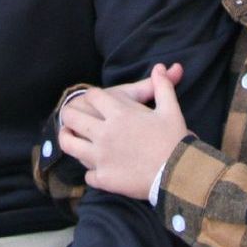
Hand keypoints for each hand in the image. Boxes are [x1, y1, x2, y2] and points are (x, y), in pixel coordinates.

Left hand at [58, 64, 188, 199]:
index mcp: (119, 113)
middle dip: (69, 114)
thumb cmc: (174, 140)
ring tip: (70, 137)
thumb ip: (162, 86)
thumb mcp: (170, 109)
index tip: (93, 99)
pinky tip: (96, 170)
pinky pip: (87, 175)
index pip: (93, 96)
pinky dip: (91, 172)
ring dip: (67, 139)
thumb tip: (160, 68)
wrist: (179, 175)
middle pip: (72, 117)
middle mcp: (104, 133)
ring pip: (70, 145)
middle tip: (71, 116)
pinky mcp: (104, 179)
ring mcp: (101, 157)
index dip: (92, 96)